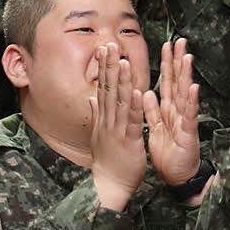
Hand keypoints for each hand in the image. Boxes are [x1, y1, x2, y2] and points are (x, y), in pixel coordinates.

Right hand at [87, 43, 146, 211]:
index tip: (104, 49)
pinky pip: (133, 121)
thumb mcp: (99, 134)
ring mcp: (117, 130)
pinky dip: (135, 106)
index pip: (103, 88)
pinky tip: (138, 91)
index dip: (104, 68)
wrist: (109, 184)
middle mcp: (108, 121)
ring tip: (123, 61)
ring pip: (120, 102)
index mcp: (103, 118)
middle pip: (108, 89)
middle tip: (110, 44)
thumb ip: (96, 114)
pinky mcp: (129, 141)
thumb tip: (91, 98)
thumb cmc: (108, 160)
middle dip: (109, 67)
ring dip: (122, 81)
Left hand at [144, 39, 201, 189]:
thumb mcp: (156, 128)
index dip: (167, 64)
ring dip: (186, 75)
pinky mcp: (188, 133)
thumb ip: (152, 110)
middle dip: (178, 62)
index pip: (167, 82)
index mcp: (168, 110)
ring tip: (187, 57)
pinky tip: (192, 88)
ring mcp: (185, 121)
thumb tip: (146, 92)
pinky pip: (189, 115)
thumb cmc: (169, 152)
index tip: (166, 45)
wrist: (177, 176)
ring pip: (184, 94)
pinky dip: (190, 102)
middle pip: (178, 82)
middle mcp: (178, 112)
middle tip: (180, 41)